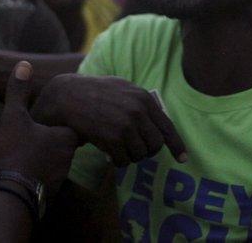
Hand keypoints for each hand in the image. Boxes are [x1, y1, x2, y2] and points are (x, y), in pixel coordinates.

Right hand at [0, 62, 78, 194]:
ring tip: (27, 155)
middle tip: (35, 137)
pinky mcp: (49, 195)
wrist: (8, 194)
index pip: (73, 126)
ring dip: (45, 159)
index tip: (51, 121)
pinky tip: (23, 173)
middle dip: (53, 142)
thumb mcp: (14, 117)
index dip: (63, 122)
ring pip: (55, 164)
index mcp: (65, 138)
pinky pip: (46, 180)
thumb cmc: (13, 151)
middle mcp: (67, 159)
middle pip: (64, 146)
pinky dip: (37, 175)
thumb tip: (24, 64)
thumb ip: (19, 91)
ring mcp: (59, 179)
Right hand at [30, 74, 186, 166]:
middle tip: (133, 150)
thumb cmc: (94, 92)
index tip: (183, 159)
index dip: (176, 145)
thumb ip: (141, 103)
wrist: (68, 95)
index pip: (167, 127)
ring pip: (140, 155)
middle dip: (146, 151)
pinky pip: (123, 161)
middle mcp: (138, 111)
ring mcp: (126, 124)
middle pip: (155, 145)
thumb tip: (157, 123)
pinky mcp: (112, 138)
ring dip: (129, 157)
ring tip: (117, 148)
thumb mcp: (123, 89)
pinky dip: (116, 161)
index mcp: (144, 98)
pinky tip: (108, 153)